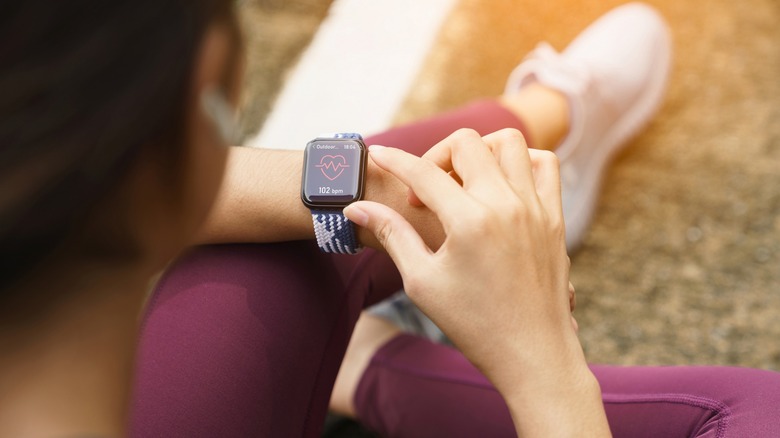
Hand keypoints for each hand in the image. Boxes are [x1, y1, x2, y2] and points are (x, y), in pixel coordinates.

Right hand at [344, 129, 608, 435]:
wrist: (533, 354)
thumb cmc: (473, 324)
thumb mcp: (422, 281)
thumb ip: (391, 234)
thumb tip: (356, 207)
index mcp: (469, 222)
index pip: (423, 172)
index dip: (393, 160)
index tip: (376, 154)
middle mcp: (506, 204)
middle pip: (465, 143)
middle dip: (434, 156)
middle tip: (425, 193)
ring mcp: (536, 207)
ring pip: (509, 142)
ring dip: (479, 151)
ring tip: (462, 182)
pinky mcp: (554, 217)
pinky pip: (545, 164)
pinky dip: (521, 161)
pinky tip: (501, 185)